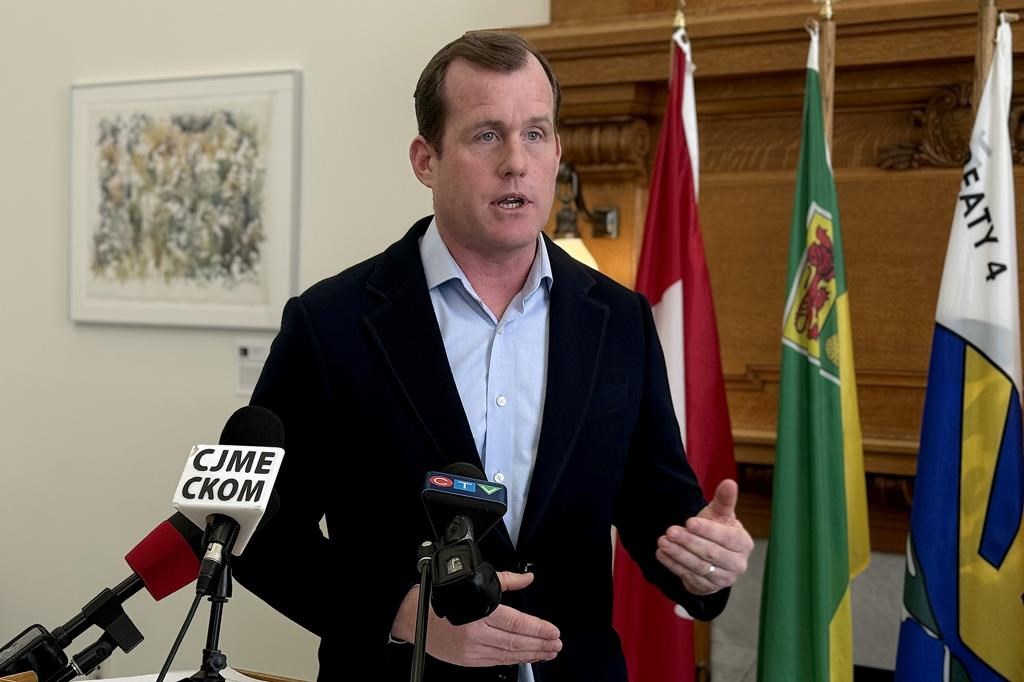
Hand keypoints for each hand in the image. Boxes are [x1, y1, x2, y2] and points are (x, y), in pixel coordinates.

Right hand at [391, 571, 561, 666]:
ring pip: (508, 655)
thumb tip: (527, 578)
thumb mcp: (474, 581)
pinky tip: (525, 657)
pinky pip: (496, 662)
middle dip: (540, 644)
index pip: (516, 623)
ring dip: (532, 655)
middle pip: (516, 642)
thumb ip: (506, 581)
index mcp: (478, 613)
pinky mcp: (468, 660)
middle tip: (556, 644)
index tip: (554, 631)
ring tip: (548, 652)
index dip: (538, 629)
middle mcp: (476, 634)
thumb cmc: (438, 598)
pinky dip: (514, 660)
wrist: (412, 618)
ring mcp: (472, 650)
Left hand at [655, 479, 753, 595]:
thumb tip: (729, 482)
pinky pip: (689, 577)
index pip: (726, 537)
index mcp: (743, 544)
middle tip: (670, 531)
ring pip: (698, 567)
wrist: (710, 552)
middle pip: (710, 553)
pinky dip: (673, 566)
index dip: (707, 530)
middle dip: (688, 542)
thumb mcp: (720, 514)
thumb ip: (724, 499)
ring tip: (662, 542)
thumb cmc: (717, 529)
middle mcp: (737, 564)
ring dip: (678, 554)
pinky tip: (662, 554)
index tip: (689, 522)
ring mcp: (723, 579)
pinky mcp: (708, 588)